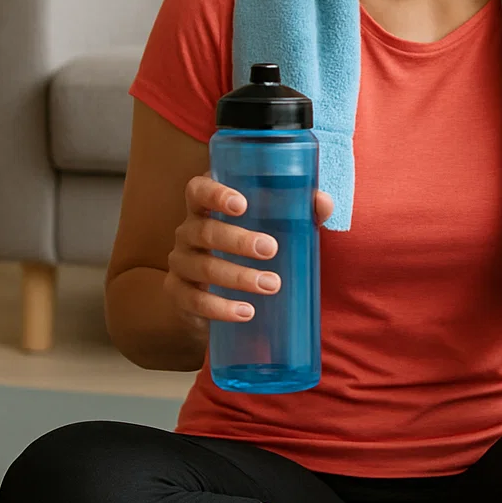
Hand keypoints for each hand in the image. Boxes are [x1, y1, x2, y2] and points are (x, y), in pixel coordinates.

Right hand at [163, 175, 332, 337]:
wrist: (222, 293)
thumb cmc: (252, 246)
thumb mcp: (273, 226)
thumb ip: (299, 211)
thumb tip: (322, 203)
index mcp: (206, 207)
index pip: (199, 190)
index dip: (216, 194)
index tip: (242, 204)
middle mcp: (187, 231)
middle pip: (205, 231)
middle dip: (238, 241)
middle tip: (272, 249)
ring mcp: (180, 263)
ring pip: (203, 267)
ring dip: (238, 277)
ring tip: (272, 285)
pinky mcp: (179, 293)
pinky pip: (194, 301)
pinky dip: (221, 308)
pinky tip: (246, 312)